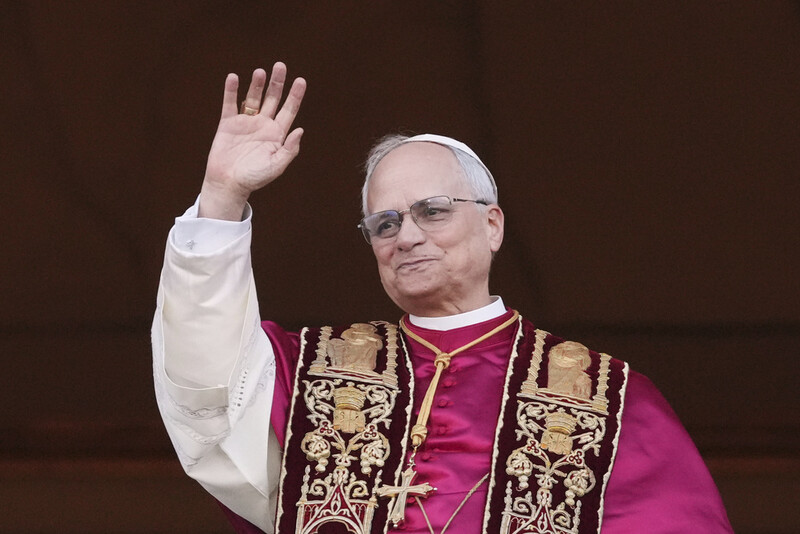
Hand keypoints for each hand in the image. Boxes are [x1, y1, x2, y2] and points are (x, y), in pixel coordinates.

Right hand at [199, 62, 306, 219]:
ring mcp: (246, 122)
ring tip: (260, 72)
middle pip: (273, 99)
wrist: (228, 184)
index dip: (295, 96)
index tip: (301, 80)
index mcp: (277, 134)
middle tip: (280, 65)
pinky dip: (231, 90)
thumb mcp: (276, 166)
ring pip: (253, 98)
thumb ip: (289, 150)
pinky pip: (230, 103)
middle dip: (277, 83)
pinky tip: (234, 78)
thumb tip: (300, 130)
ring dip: (257, 84)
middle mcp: (263, 125)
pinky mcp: (228, 123)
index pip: (289, 110)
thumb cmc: (254, 178)